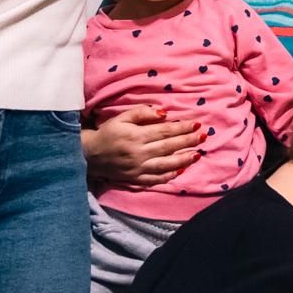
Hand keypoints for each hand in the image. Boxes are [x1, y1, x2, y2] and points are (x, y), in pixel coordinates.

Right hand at [83, 107, 202, 186]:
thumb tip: (164, 113)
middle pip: (169, 147)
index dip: (182, 128)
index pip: (165, 131)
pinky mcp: (135, 179)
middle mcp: (139, 153)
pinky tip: (180, 171)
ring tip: (197, 154)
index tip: (196, 124)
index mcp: (136, 136)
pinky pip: (155, 179)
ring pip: (166, 165)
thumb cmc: (108, 133)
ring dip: (183, 159)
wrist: (89, 154)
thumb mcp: (122, 118)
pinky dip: (168, 176)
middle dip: (188, 141)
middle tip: (203, 136)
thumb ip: (142, 113)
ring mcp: (138, 168)